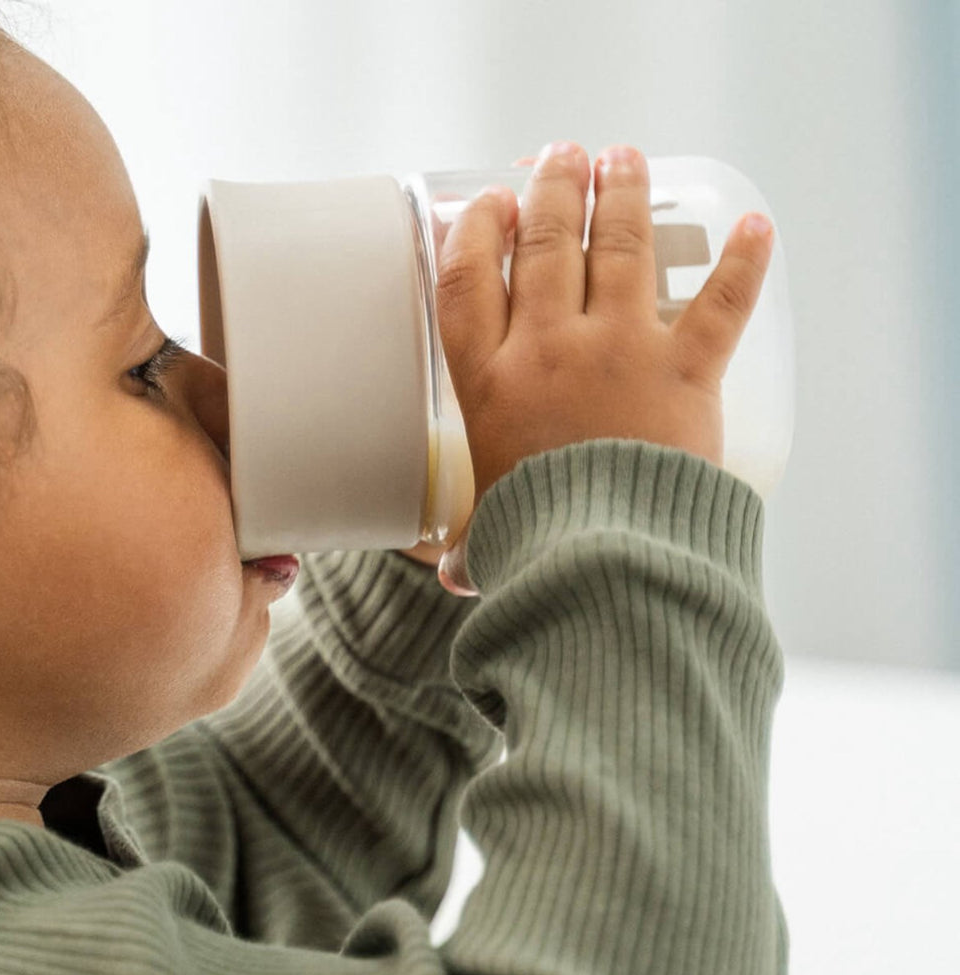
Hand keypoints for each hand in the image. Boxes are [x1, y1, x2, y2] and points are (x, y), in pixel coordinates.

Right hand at [433, 143, 773, 595]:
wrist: (604, 561)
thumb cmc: (538, 547)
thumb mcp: (490, 535)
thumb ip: (472, 545)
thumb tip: (456, 576)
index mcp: (490, 382)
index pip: (467, 280)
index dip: (475, 230)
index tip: (488, 205)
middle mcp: (548, 349)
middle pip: (544, 242)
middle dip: (552, 189)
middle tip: (563, 158)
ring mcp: (619, 351)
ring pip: (619, 246)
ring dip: (622, 193)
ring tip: (622, 158)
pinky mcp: (685, 371)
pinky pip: (721, 303)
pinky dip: (745, 262)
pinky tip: (757, 224)